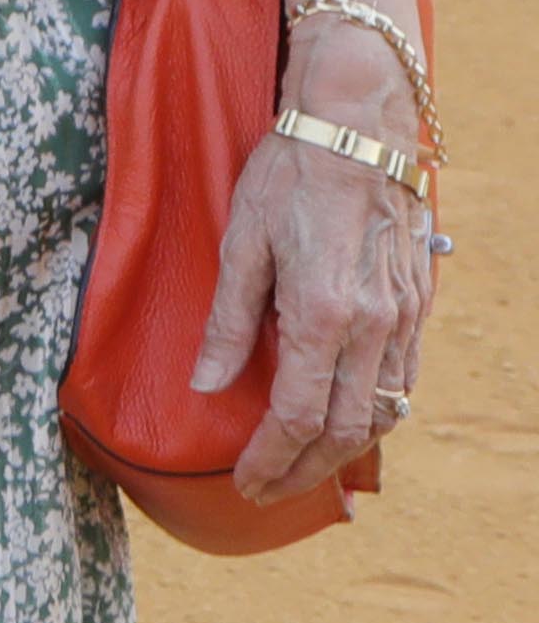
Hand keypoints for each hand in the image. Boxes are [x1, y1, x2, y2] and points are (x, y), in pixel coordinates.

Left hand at [200, 32, 438, 506]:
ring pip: (380, 414)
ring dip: (341, 452)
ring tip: (302, 469)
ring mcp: (401, 321)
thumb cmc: (287, 176)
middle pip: (341, 431)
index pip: (295, 417)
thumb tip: (205, 385)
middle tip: (266, 491)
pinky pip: (402, 382)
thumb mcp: (239, 242)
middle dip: (303, 472)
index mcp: (320, 315)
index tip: (243, 483)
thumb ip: (226, 321)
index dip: (268, 460)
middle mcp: (370, 329)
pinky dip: (375, 415)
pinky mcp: (416, 307)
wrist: (357, 131)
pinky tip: (348, 422)